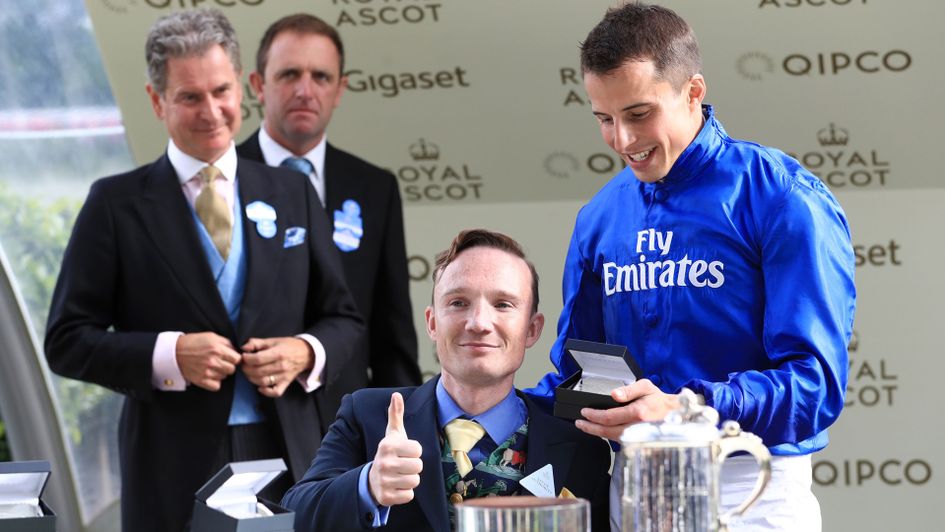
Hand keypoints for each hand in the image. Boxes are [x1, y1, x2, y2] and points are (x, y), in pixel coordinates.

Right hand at [175, 332, 240, 390]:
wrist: (175, 352)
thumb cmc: (194, 342)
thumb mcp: (211, 336)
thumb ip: (226, 343)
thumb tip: (236, 351)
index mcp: (217, 349)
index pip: (237, 359)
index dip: (234, 358)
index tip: (229, 357)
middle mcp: (213, 361)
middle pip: (232, 369)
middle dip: (228, 365)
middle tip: (221, 362)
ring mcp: (207, 372)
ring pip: (224, 377)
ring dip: (221, 373)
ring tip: (212, 367)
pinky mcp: (201, 380)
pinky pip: (216, 386)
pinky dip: (214, 382)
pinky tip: (210, 376)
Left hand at [240, 337, 313, 397]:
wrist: (306, 354)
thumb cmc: (288, 346)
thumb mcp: (272, 340)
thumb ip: (256, 343)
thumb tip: (244, 348)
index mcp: (278, 353)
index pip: (257, 359)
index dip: (246, 359)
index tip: (244, 356)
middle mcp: (281, 366)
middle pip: (258, 371)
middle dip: (246, 369)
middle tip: (245, 365)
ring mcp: (284, 376)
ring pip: (263, 382)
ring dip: (252, 379)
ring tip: (250, 373)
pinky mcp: (286, 383)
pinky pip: (275, 392)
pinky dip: (266, 392)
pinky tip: (260, 386)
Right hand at [368, 392, 422, 506]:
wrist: (371, 479)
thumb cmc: (389, 454)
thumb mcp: (392, 434)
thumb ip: (396, 414)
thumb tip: (396, 395)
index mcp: (387, 446)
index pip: (418, 450)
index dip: (414, 452)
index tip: (405, 453)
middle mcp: (384, 463)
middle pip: (418, 466)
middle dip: (413, 467)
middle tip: (402, 466)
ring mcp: (384, 481)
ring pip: (415, 481)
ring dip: (410, 480)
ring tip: (399, 476)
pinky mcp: (386, 497)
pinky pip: (409, 495)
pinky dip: (405, 493)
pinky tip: (396, 487)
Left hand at [575, 379, 679, 440]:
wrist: (674, 414)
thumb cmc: (659, 400)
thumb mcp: (646, 387)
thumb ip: (629, 389)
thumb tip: (614, 394)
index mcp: (638, 413)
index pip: (609, 417)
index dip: (594, 415)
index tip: (585, 412)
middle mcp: (637, 427)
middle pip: (607, 431)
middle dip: (590, 427)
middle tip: (580, 423)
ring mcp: (638, 437)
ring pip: (612, 438)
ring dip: (597, 433)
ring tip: (586, 427)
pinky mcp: (638, 442)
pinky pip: (619, 440)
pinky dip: (607, 436)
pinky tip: (601, 431)